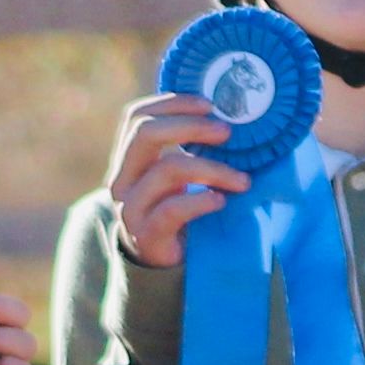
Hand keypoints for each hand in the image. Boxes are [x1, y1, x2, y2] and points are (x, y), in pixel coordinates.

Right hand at [103, 96, 240, 271]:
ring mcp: (130, 207)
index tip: (209, 104)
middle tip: (227, 132)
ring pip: (167, 169)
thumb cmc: (173, 207)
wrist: (159, 261)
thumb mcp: (173, 173)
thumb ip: (183, 146)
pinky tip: (221, 200)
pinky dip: (202, 200)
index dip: (173, 103)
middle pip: (146, 134)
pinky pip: (173, 209)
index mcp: (127, 158)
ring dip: (212, 168)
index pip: (137, 116)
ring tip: (242, 179)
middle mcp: (122, 179)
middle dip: (191, 126)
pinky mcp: (146, 234)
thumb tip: (224, 115)